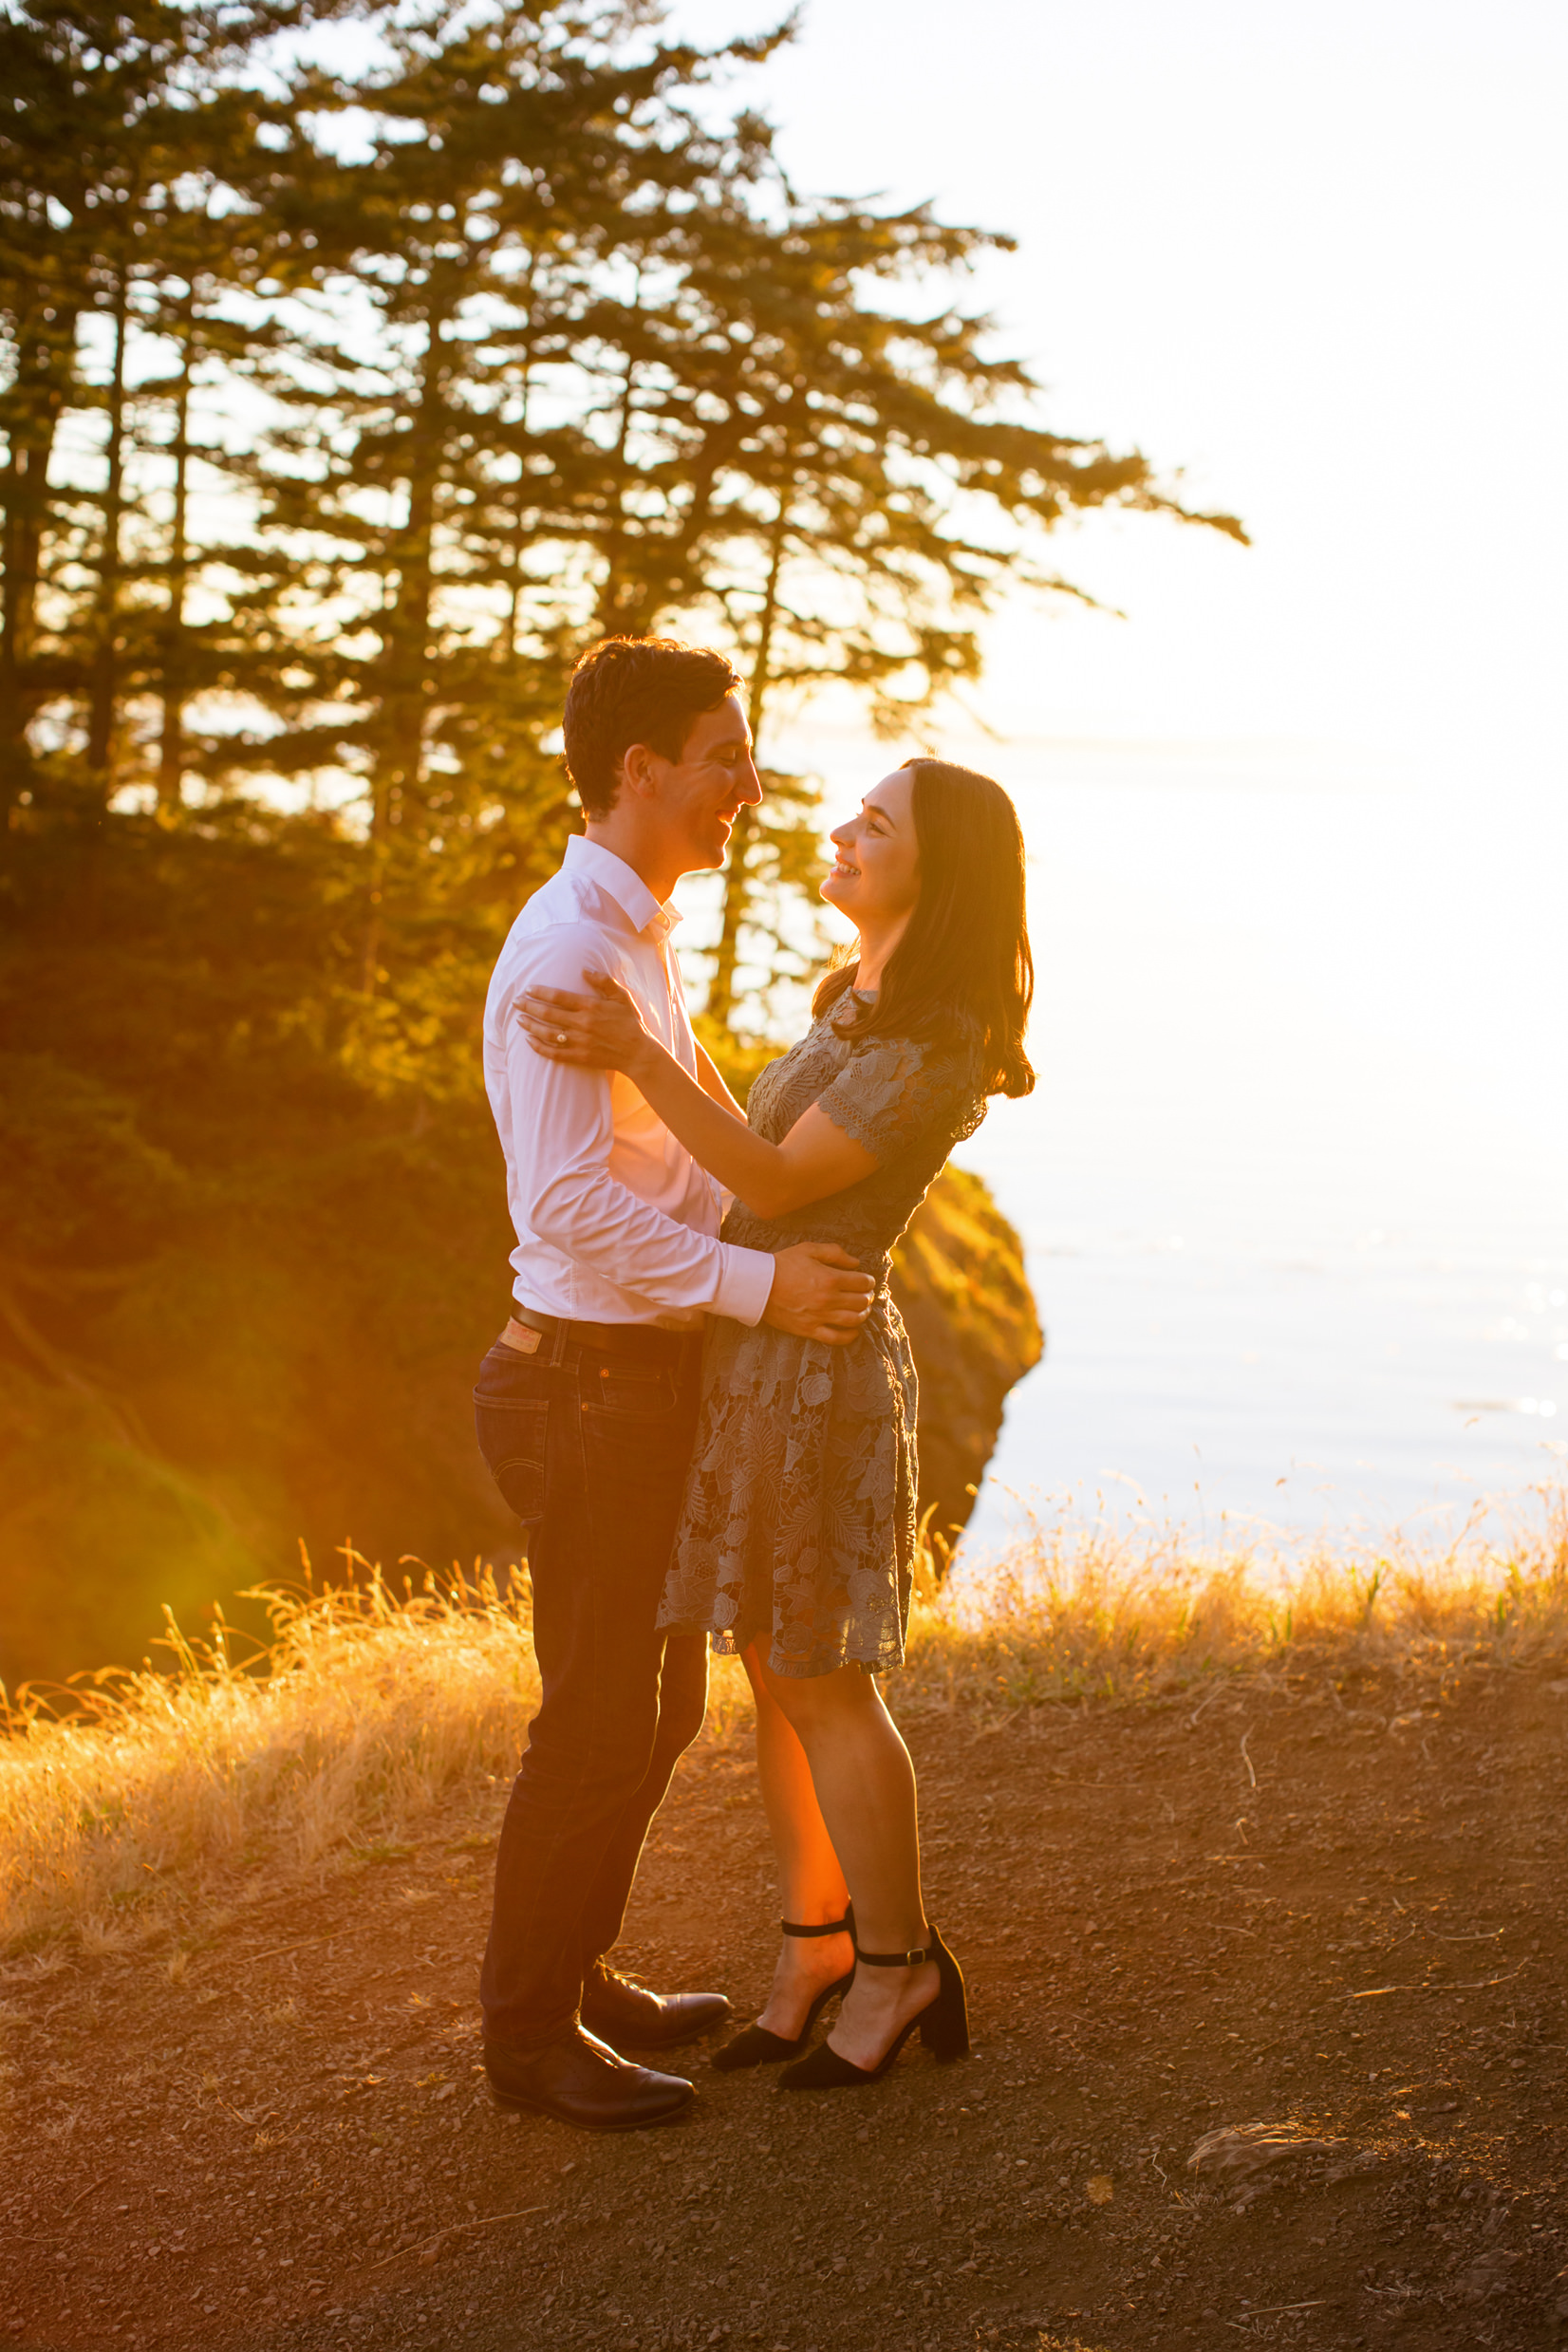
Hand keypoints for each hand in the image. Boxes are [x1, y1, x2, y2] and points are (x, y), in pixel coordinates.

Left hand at [518, 968, 650, 1074]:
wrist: (638, 1053)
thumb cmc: (630, 1022)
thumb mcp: (622, 997)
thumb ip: (604, 982)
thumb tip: (584, 970)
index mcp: (591, 1007)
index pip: (559, 997)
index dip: (541, 992)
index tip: (528, 989)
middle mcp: (582, 1024)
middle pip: (548, 1014)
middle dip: (529, 1007)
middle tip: (516, 1002)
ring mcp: (579, 1042)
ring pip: (547, 1033)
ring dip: (531, 1026)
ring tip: (520, 1019)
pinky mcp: (579, 1057)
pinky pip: (554, 1053)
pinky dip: (539, 1047)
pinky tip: (529, 1041)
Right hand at [763, 1242, 874, 1345]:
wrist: (758, 1285)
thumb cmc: (782, 1264)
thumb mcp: (808, 1250)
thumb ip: (835, 1253)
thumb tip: (856, 1262)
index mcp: (830, 1278)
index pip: (862, 1282)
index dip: (869, 1281)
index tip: (866, 1280)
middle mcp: (828, 1299)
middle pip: (861, 1302)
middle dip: (868, 1297)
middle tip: (865, 1294)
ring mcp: (819, 1316)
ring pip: (853, 1320)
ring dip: (863, 1315)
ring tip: (861, 1310)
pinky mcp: (809, 1330)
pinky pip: (836, 1338)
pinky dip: (849, 1336)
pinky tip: (853, 1331)